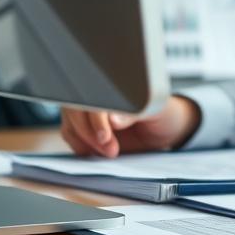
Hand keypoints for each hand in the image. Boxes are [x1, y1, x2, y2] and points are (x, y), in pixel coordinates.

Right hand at [59, 95, 200, 157]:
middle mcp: (96, 92)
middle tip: (111, 150)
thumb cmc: (162, 114)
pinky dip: (81, 146)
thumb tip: (113, 119)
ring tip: (110, 152)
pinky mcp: (84, 124)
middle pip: (76, 110)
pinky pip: (71, 134)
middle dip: (91, 134)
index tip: (106, 136)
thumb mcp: (155, 110)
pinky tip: (98, 152)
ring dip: (85, 142)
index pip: (94, 95)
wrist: (163, 129)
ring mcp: (88, 109)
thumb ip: (134, 113)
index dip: (97, 118)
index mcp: (113, 82)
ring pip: (71, 123)